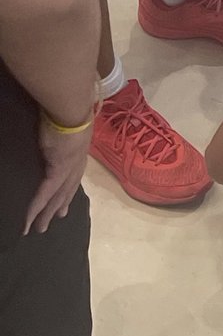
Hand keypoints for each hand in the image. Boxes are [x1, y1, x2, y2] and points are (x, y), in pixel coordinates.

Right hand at [24, 117, 91, 234]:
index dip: (70, 187)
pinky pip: (46, 192)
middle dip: (61, 204)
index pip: (75, 174)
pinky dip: (37, 207)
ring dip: (48, 212)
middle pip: (69, 188)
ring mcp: (70, 166)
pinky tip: (29, 220)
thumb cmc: (67, 109)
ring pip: (58, 195)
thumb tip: (55, 133)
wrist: (71, 107)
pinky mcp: (58, 169)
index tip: (67, 198)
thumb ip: (62, 135)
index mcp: (80, 150)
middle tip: (57, 218)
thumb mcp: (67, 126)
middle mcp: (78, 161)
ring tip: (40, 227)